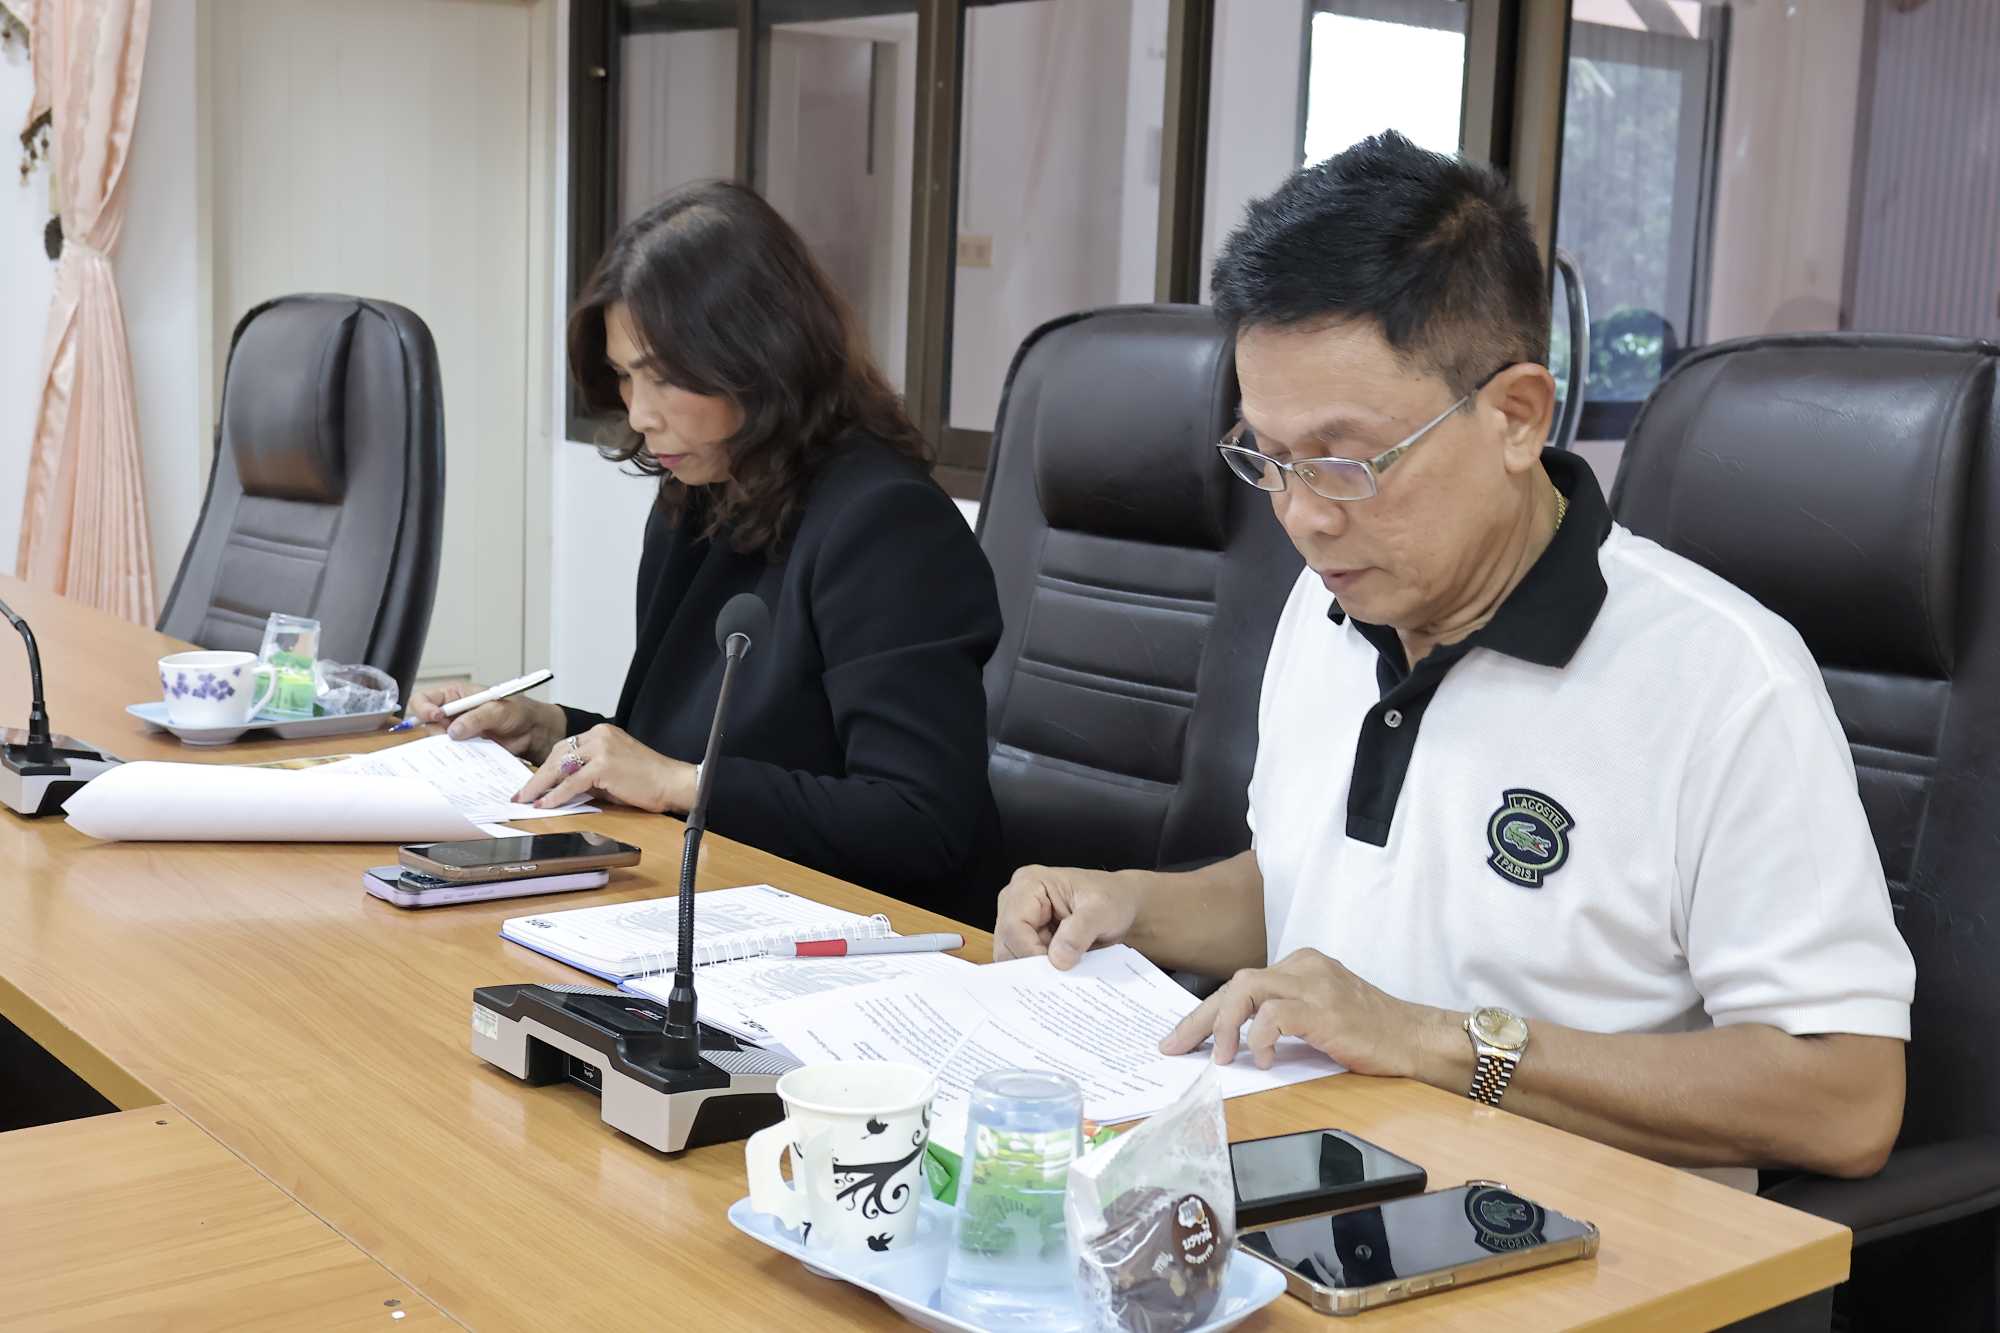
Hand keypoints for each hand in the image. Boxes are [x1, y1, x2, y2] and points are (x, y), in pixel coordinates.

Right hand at [409, 683, 565, 760]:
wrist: (533, 732)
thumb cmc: (518, 711)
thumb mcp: (498, 709)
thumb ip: (476, 718)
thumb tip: (454, 730)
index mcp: (454, 696)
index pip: (424, 699)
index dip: (424, 708)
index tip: (436, 716)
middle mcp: (451, 714)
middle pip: (426, 724)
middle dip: (435, 731)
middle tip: (452, 736)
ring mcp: (456, 733)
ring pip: (437, 742)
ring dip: (446, 746)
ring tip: (467, 744)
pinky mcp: (464, 749)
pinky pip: (452, 755)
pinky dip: (456, 758)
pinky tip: (469, 756)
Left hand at [514, 723, 696, 813]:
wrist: (673, 782)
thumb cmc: (648, 780)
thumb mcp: (612, 772)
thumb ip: (587, 775)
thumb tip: (561, 789)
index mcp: (601, 733)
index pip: (564, 748)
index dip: (546, 767)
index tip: (533, 782)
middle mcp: (599, 735)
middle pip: (558, 754)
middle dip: (537, 776)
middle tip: (521, 794)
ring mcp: (601, 748)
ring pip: (560, 767)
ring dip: (540, 786)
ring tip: (526, 800)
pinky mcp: (604, 765)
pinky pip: (572, 782)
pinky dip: (556, 796)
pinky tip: (545, 805)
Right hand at [992, 865, 1142, 968]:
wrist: (1122, 905)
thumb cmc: (1112, 899)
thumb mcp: (1102, 910)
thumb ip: (1080, 932)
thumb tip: (1058, 959)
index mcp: (1029, 883)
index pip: (1013, 925)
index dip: (1029, 952)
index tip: (1055, 969)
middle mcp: (1015, 901)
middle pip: (1006, 943)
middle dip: (1030, 964)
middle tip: (1058, 979)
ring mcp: (1018, 920)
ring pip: (1011, 957)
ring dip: (1035, 970)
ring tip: (1062, 976)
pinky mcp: (1025, 938)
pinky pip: (1022, 962)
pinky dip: (1039, 973)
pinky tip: (1058, 976)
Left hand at [1159, 948, 1446, 1077]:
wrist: (1416, 1040)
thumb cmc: (1370, 1034)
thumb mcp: (1319, 1016)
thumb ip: (1282, 1017)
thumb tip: (1235, 1041)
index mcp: (1300, 965)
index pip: (1241, 984)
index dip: (1206, 1012)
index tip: (1180, 1037)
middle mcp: (1304, 966)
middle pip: (1236, 984)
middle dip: (1199, 1018)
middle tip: (1176, 1047)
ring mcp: (1314, 985)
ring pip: (1247, 989)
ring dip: (1223, 1025)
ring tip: (1219, 1057)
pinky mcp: (1324, 1009)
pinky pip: (1275, 1013)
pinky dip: (1258, 1036)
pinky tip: (1261, 1059)